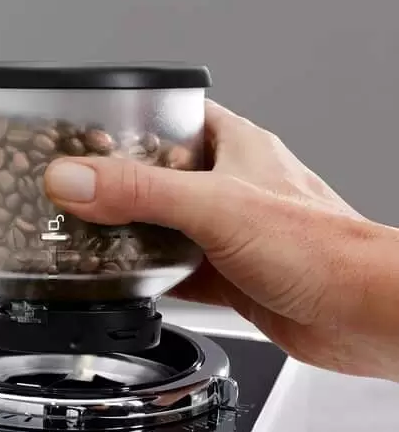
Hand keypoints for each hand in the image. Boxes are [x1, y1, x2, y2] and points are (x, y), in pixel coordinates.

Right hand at [44, 101, 398, 380]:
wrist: (358, 312)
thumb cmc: (320, 247)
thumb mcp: (215, 207)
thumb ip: (140, 192)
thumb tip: (73, 179)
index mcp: (233, 148)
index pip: (170, 119)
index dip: (126, 124)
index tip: (84, 138)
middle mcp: (230, 187)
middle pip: (158, 178)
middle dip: (116, 188)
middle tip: (75, 196)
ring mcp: (228, 232)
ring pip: (165, 227)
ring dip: (131, 236)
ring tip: (89, 238)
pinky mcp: (229, 274)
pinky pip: (177, 270)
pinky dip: (151, 277)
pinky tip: (128, 283)